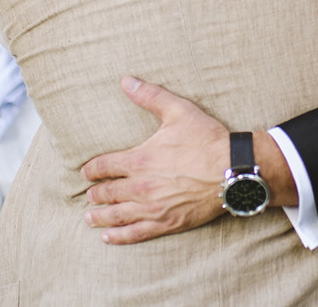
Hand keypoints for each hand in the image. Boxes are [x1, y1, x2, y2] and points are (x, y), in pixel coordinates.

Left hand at [80, 76, 228, 244]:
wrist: (233, 170)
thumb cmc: (206, 140)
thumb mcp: (178, 111)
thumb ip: (150, 96)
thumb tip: (126, 81)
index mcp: (139, 160)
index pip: (105, 166)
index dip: (91, 170)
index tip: (85, 172)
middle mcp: (141, 187)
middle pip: (108, 192)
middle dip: (95, 194)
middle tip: (89, 195)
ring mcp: (153, 208)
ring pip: (117, 215)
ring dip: (100, 216)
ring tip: (89, 218)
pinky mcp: (167, 223)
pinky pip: (136, 233)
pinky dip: (119, 236)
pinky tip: (108, 237)